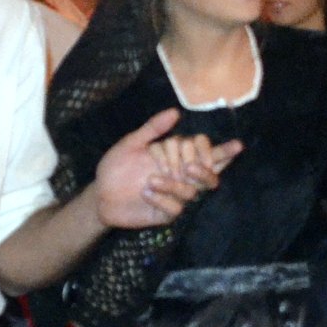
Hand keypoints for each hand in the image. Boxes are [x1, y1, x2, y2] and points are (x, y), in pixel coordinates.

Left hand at [92, 108, 240, 230]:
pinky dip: (161, 198)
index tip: (226, 146)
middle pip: (210, 173)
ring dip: (173, 184)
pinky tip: (146, 193)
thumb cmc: (117, 167)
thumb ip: (153, 128)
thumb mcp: (132, 143)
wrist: (100, 194)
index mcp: (179, 157)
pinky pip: (176, 207)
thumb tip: (176, 112)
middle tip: (182, 164)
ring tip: (150, 179)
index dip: (221, 151)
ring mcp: (177, 196)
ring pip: (193, 191)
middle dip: (198, 166)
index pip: (211, 154)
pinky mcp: (168, 214)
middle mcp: (183, 177)